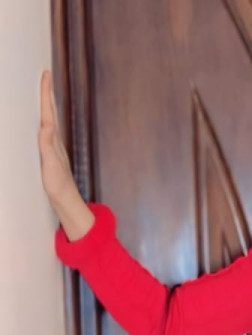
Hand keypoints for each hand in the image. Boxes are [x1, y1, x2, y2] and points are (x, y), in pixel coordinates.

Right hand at [38, 69, 76, 205]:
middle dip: (48, 93)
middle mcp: (55, 141)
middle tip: (46, 75)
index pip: (48, 112)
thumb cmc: (58, 187)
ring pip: (50, 119)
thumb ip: (48, 146)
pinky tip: (45, 122)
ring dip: (47, 104)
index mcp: (53, 140)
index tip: (46, 75)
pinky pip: (47, 130)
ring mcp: (54, 147)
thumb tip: (47, 126)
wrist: (67, 202)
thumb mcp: (51, 166)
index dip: (46, 93)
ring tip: (45, 91)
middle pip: (51, 112)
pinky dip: (45, 119)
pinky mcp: (51, 155)